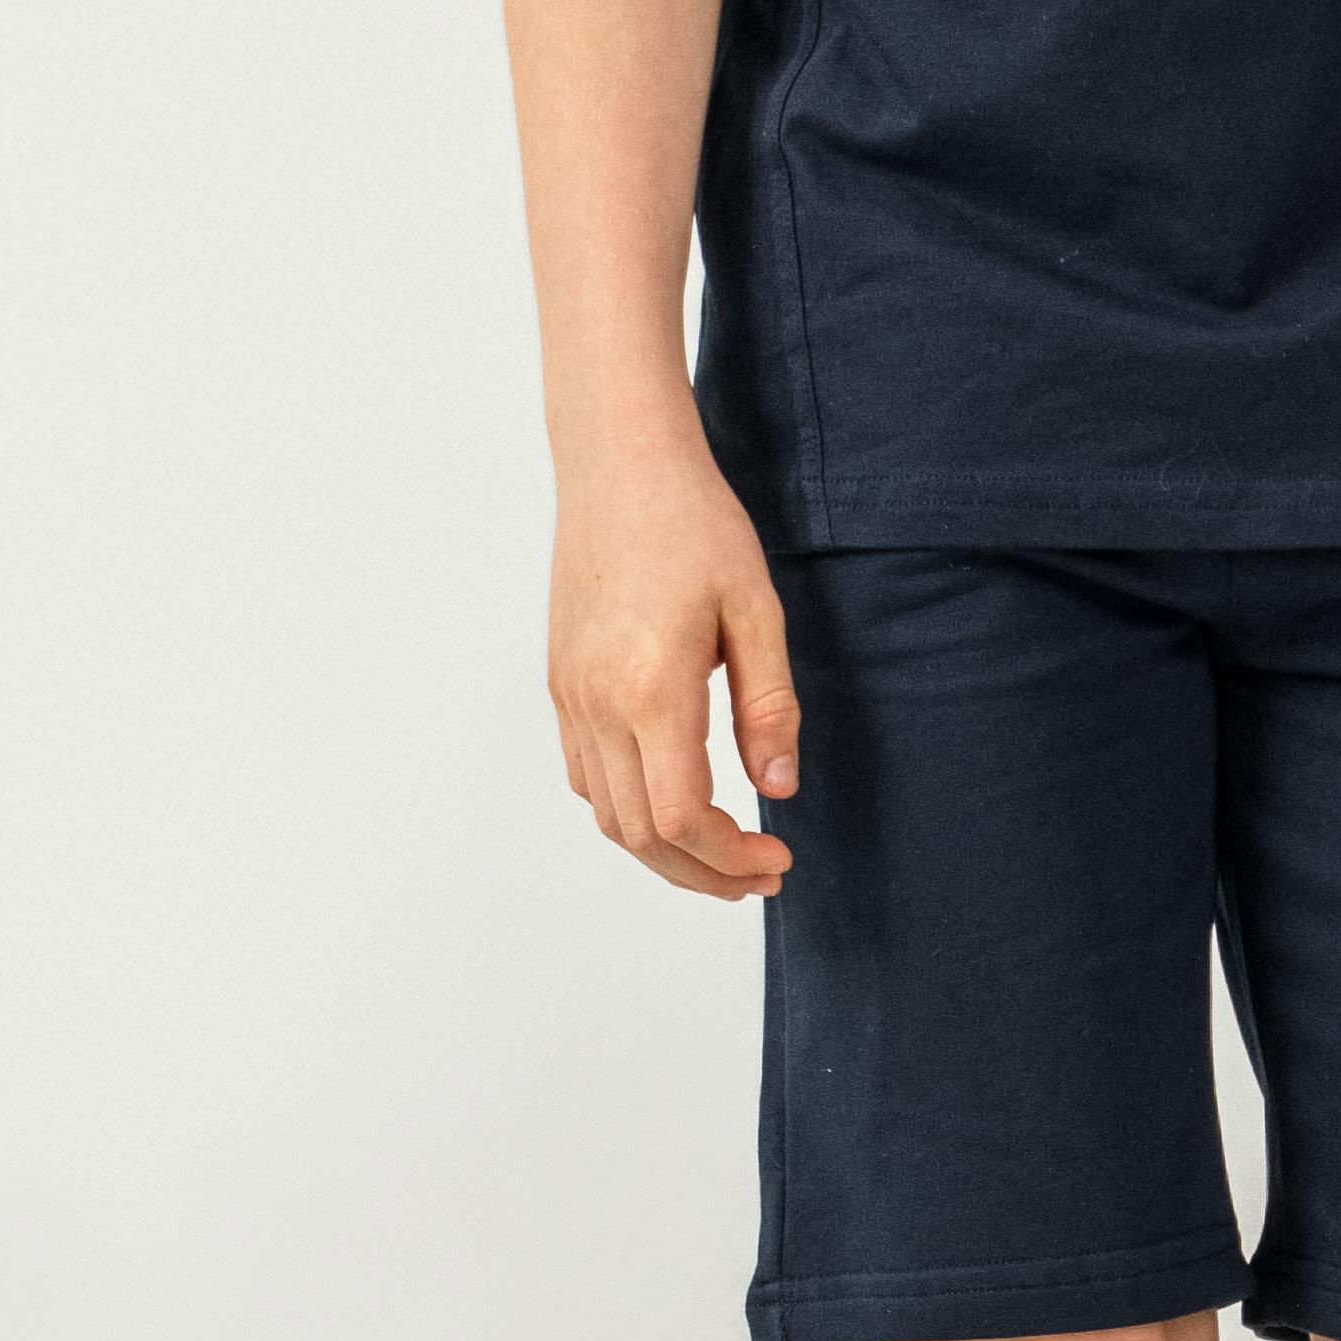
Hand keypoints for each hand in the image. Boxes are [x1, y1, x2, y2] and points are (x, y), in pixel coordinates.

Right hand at [547, 421, 799, 896]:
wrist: (618, 464)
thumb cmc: (694, 523)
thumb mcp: (756, 609)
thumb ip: (770, 705)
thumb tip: (780, 789)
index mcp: (651, 689)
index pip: (681, 818)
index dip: (731, 858)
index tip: (778, 857)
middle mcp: (598, 704)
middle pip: (639, 835)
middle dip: (703, 874)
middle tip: (762, 876)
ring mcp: (570, 697)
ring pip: (606, 814)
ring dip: (664, 851)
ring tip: (725, 853)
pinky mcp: (560, 683)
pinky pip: (586, 776)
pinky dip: (628, 811)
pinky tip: (675, 800)